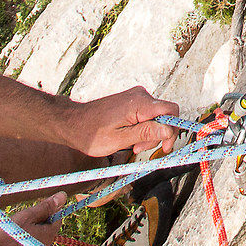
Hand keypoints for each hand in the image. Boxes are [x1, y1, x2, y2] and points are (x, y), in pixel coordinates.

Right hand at [0, 192, 66, 245]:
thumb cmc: (9, 238)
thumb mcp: (27, 217)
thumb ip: (45, 207)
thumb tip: (62, 196)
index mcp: (48, 235)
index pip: (56, 218)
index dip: (47, 211)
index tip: (36, 209)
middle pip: (46, 230)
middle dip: (36, 223)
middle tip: (21, 220)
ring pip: (37, 240)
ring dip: (29, 234)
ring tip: (14, 232)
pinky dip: (23, 245)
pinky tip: (12, 243)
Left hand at [61, 85, 181, 157]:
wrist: (72, 123)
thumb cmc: (91, 134)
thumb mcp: (119, 139)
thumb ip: (145, 133)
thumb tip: (169, 130)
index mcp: (139, 103)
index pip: (171, 110)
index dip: (173, 129)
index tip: (165, 147)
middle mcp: (140, 95)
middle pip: (164, 115)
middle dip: (157, 135)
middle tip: (139, 150)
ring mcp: (135, 97)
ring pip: (155, 116)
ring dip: (149, 134)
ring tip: (132, 146)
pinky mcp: (131, 102)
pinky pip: (146, 115)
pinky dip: (142, 128)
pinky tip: (130, 139)